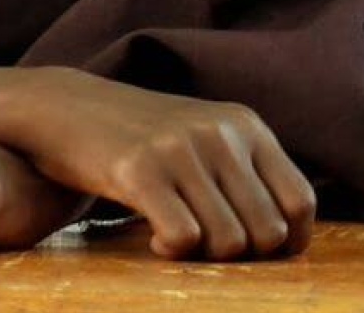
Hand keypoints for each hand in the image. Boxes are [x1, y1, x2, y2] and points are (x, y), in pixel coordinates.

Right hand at [0, 68, 313, 259]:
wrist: (64, 106)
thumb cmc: (138, 135)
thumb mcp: (202, 136)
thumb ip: (244, 172)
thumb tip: (286, 237)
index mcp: (244, 125)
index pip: (300, 202)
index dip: (287, 243)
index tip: (255, 254)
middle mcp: (220, 133)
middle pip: (267, 232)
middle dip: (240, 257)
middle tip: (204, 249)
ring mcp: (180, 149)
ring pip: (229, 242)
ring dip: (204, 258)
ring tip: (175, 240)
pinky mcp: (140, 169)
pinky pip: (184, 238)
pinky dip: (172, 252)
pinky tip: (154, 240)